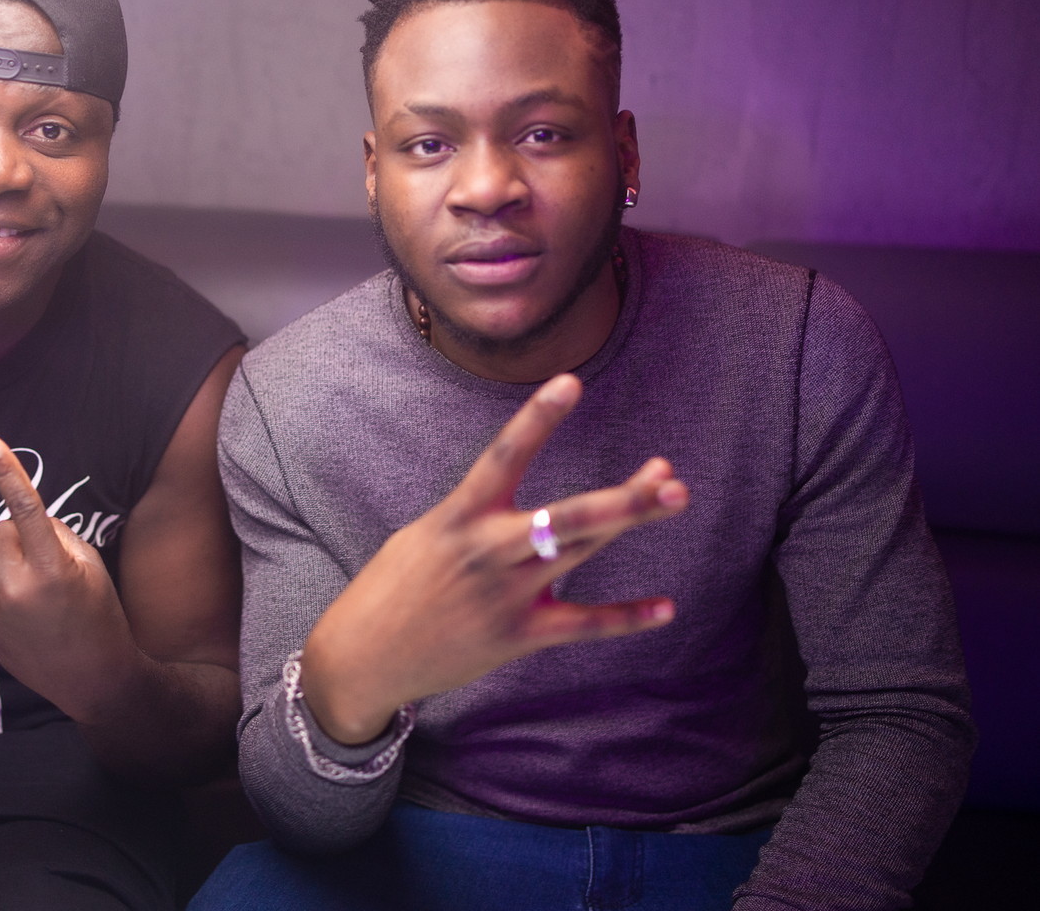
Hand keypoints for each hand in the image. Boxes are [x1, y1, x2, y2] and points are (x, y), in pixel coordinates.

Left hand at [0, 436, 138, 722]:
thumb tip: (25, 518)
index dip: (7, 473)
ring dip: (0, 549)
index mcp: (52, 571)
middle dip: (21, 533)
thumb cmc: (100, 617)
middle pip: (1, 529)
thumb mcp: (91, 566)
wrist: (92, 678)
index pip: (25, 510)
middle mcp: (15, 588)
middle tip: (47, 561)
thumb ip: (56, 535)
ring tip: (28, 576)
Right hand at [302, 374, 685, 743]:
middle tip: (669, 473)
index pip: (504, 456)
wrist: (363, 658)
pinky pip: (582, 625)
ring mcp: (507, 594)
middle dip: (623, 496)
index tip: (571, 381)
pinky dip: (626, 617)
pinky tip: (666, 607)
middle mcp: (488, 551)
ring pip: (581, 551)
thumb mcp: (422, 536)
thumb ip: (478, 519)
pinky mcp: (518, 635)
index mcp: (459, 517)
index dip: (537, 418)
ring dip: (630, 522)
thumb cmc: (391, 588)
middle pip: (569, 515)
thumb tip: (532, 516)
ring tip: (676, 495)